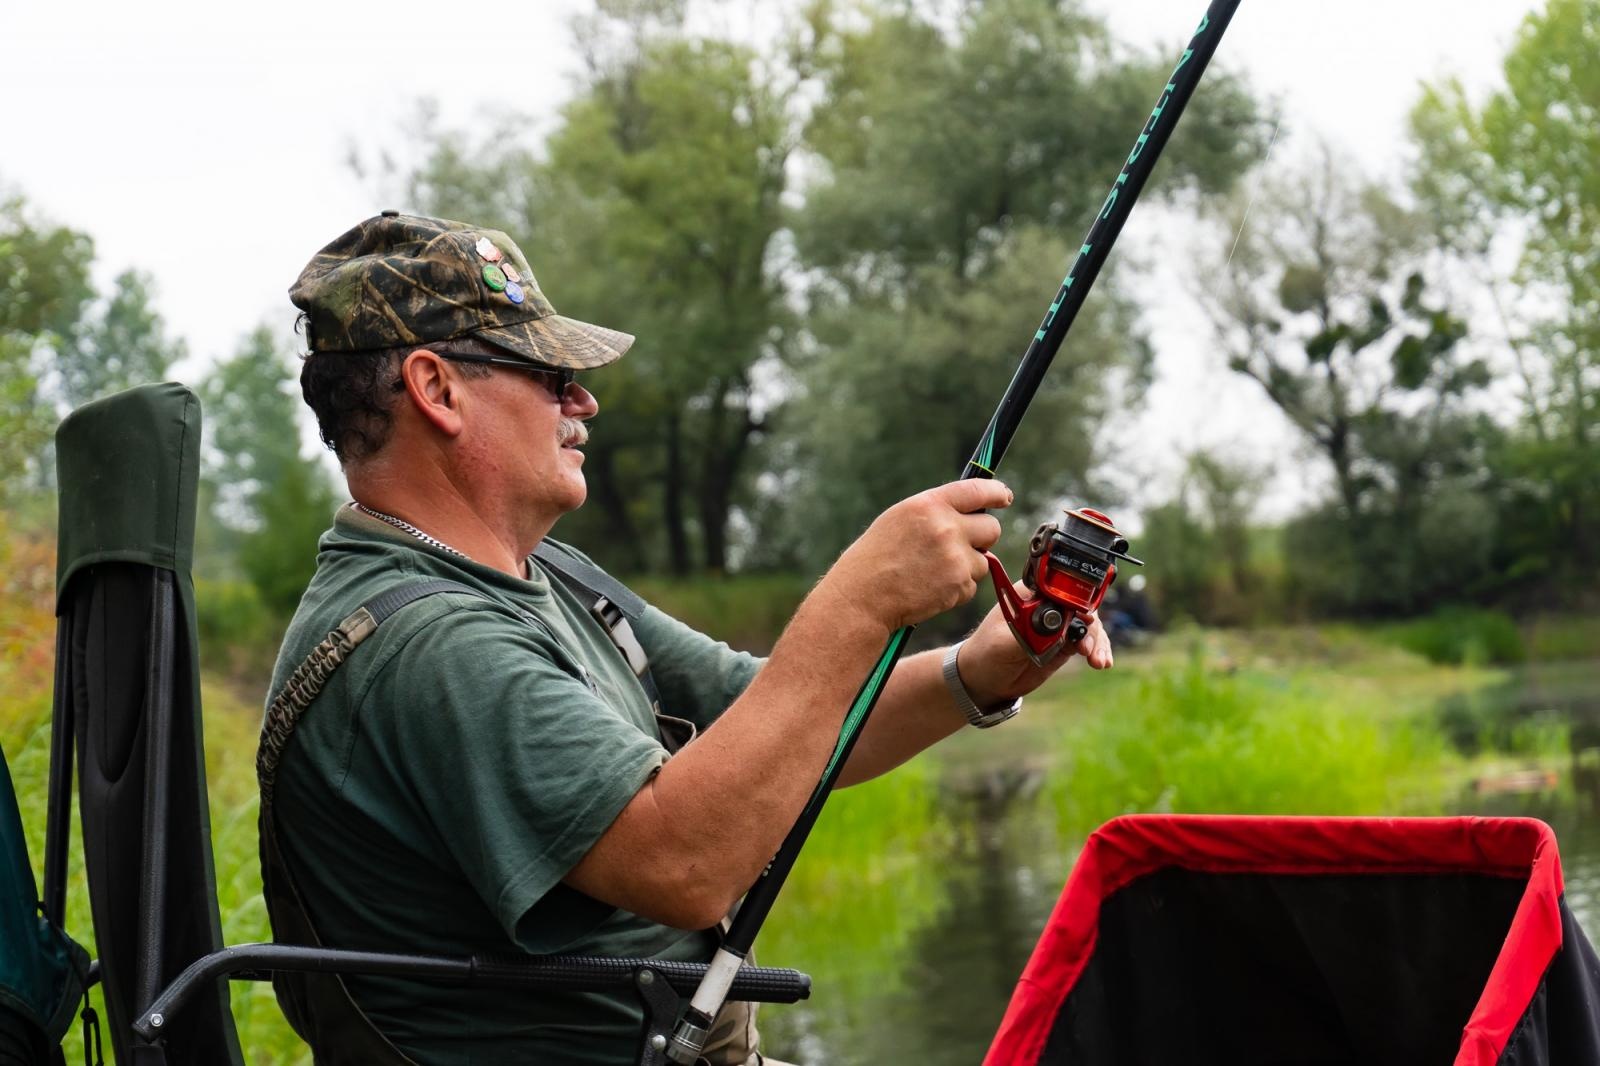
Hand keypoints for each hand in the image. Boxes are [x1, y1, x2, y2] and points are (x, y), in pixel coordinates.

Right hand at [824, 479, 1013, 632]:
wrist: (863, 597)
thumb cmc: (875, 558)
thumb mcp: (900, 519)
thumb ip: (934, 511)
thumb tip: (969, 511)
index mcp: (929, 505)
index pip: (978, 490)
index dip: (996, 493)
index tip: (1004, 497)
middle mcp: (946, 527)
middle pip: (992, 528)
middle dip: (982, 538)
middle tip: (961, 546)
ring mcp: (955, 558)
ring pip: (983, 560)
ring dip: (966, 567)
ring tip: (932, 572)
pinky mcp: (959, 585)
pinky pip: (973, 584)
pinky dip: (957, 588)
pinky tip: (930, 588)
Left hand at [955, 582, 1112, 705]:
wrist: (984, 679)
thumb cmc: (987, 654)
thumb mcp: (1004, 643)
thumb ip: (1030, 633)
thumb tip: (1056, 624)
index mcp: (1030, 595)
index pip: (1061, 590)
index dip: (1078, 602)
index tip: (1085, 619)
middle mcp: (1047, 605)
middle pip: (1081, 606)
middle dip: (1090, 627)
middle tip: (1088, 650)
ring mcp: (1058, 625)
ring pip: (1088, 625)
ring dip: (1097, 641)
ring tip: (1097, 661)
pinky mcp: (1064, 643)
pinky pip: (1087, 642)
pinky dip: (1097, 650)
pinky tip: (1101, 663)